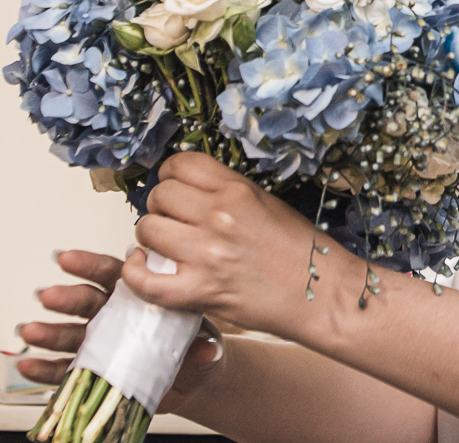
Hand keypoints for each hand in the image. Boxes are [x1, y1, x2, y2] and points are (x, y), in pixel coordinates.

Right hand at [16, 249, 224, 413]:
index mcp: (137, 296)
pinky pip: (64, 369)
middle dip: (65, 298)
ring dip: (47, 331)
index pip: (111, 274)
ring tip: (30, 330)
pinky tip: (27, 363)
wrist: (192, 378)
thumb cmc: (194, 347)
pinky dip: (44, 367)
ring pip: (69, 333)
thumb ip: (202, 349)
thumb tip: (208, 349)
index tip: (67, 258)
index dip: (88, 265)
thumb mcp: (202, 346)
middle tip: (48, 295)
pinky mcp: (92, 371)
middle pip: (85, 302)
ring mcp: (100, 343)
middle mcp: (114, 315)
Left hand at [122, 152, 354, 342]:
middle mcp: (218, 216)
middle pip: (159, 195)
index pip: (180, 164)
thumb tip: (189, 192)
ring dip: (151, 239)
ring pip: (147, 231)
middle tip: (174, 222)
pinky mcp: (200, 292)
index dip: (170, 175)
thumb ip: (227, 195)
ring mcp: (207, 254)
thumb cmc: (302, 251)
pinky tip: (145, 267)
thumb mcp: (267, 204)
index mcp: (237, 190)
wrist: (322, 294)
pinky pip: (145, 281)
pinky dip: (136, 275)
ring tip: (167, 247)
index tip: (175, 187)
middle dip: (161, 207)